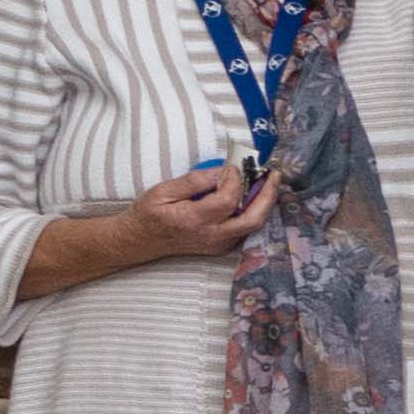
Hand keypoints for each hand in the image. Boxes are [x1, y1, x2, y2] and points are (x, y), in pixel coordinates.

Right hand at [103, 160, 270, 266]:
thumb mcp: (162, 191)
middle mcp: (211, 237)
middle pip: (253, 218)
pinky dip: (254, 211)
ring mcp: (219, 245)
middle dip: (268, 194)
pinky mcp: (222, 247)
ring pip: (254, 225)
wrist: (139, 242)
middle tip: (274, 173)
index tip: (235, 165)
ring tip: (268, 181)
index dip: (235, 180)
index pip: (228, 200)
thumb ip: (193, 182)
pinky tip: (253, 195)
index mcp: (193, 221)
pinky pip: (246, 229)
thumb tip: (221, 170)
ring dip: (265, 202)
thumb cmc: (148, 214)